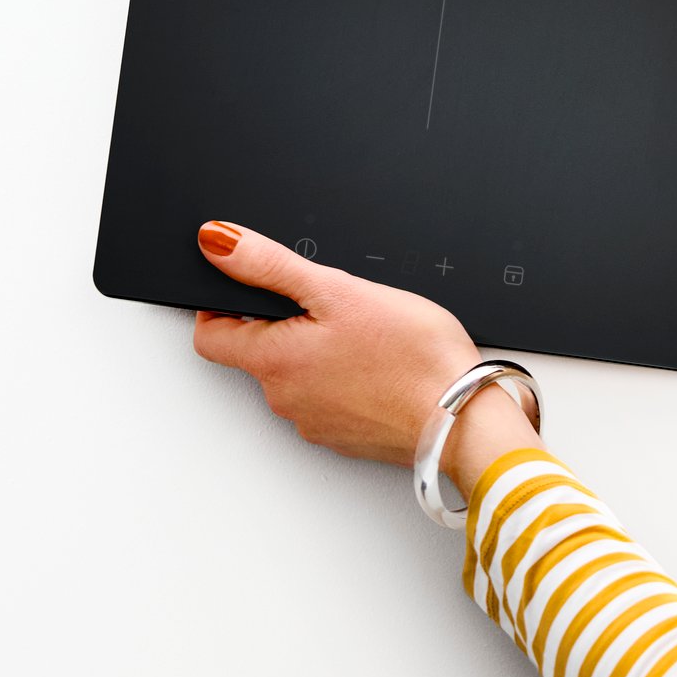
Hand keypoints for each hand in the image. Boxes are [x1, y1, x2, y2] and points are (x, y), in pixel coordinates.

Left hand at [191, 222, 540, 486]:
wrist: (464, 418)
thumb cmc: (412, 357)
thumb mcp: (338, 291)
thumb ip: (271, 265)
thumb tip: (217, 243)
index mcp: (275, 362)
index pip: (211, 336)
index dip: (223, 304)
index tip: (249, 285)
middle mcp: (286, 400)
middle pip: (257, 352)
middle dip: (283, 321)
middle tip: (328, 302)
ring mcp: (316, 422)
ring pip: (296, 374)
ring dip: (316, 348)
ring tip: (364, 331)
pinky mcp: (346, 434)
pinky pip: (328, 396)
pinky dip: (343, 375)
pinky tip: (378, 359)